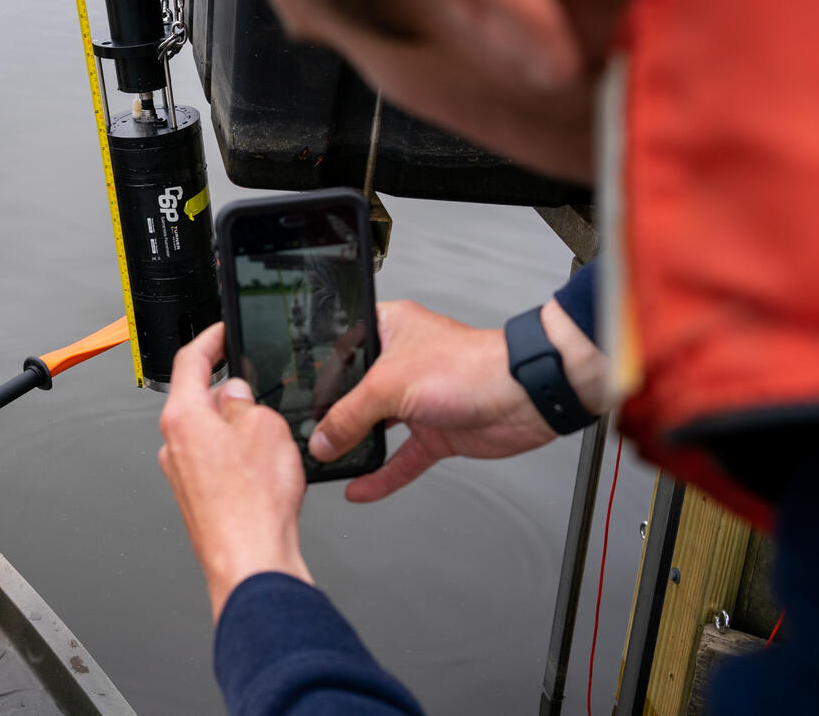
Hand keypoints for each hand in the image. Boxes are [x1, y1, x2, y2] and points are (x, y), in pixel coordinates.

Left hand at [158, 323, 313, 622]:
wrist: (250, 561)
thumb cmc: (253, 505)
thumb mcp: (266, 428)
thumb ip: (247, 401)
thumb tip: (238, 396)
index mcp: (184, 417)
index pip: (189, 361)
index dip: (209, 339)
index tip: (220, 331)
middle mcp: (174, 444)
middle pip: (200, 399)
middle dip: (231, 392)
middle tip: (262, 393)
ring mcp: (182, 474)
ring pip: (210, 433)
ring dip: (237, 429)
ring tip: (271, 444)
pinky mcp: (195, 498)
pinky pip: (216, 463)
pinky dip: (237, 458)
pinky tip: (264, 472)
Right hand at [308, 299, 605, 502]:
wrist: (524, 398)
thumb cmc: (471, 366)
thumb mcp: (389, 385)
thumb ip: (349, 416)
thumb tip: (322, 440)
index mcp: (388, 330)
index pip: (340, 350)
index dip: (318, 372)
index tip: (295, 393)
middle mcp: (401, 362)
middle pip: (355, 393)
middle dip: (332, 416)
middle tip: (304, 434)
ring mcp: (418, 399)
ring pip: (376, 426)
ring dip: (355, 446)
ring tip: (326, 461)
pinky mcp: (435, 431)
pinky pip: (401, 457)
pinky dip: (382, 475)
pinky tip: (360, 488)